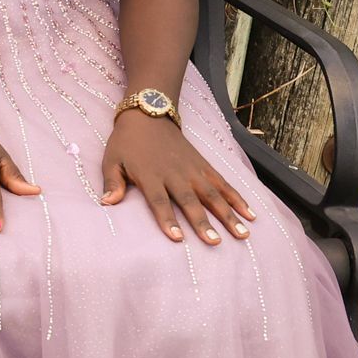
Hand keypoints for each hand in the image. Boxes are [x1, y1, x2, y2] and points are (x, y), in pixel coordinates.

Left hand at [101, 112, 254, 244]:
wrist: (148, 115)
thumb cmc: (126, 143)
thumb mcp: (111, 160)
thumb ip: (112, 182)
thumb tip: (107, 203)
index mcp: (150, 175)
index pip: (158, 201)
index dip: (167, 219)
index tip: (177, 238)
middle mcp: (174, 173)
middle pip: (190, 200)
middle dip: (202, 222)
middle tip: (215, 242)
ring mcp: (192, 169)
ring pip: (212, 194)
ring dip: (228, 214)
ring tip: (242, 234)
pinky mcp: (204, 165)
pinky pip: (223, 183)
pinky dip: (237, 197)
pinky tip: (250, 213)